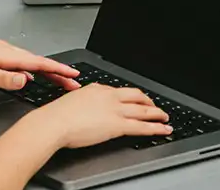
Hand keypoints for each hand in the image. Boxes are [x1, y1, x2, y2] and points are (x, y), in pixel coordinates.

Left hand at [0, 32, 80, 92]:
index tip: (73, 75)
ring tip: (56, 79)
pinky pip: (18, 61)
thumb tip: (25, 81)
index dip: (58, 70)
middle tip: (71, 82)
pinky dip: (30, 68)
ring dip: (45, 70)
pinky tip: (28, 74)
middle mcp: (6, 50)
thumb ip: (3, 78)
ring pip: (28, 61)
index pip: (38, 63)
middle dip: (57, 71)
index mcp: (5, 55)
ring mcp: (0, 51)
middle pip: (37, 61)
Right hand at [36, 82, 172, 149]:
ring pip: (143, 110)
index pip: (120, 91)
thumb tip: (84, 106)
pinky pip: (141, 126)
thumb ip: (83, 102)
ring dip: (157, 114)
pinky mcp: (117, 125)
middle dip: (149, 102)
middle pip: (136, 96)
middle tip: (156, 107)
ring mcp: (115, 110)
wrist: (54, 122)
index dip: (131, 97)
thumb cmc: (57, 115)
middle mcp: (110, 96)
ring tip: (165, 118)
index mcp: (98, 89)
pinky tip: (162, 130)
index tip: (135, 100)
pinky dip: (155, 128)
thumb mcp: (72, 101)